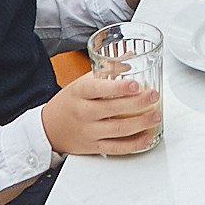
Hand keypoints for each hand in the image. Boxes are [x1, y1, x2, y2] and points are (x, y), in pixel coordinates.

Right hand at [41, 70, 162, 158]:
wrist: (48, 128)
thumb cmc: (69, 102)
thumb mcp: (82, 82)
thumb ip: (107, 70)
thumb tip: (131, 57)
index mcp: (79, 93)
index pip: (98, 89)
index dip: (118, 88)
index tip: (135, 84)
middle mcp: (83, 112)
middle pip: (113, 109)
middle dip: (138, 103)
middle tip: (154, 96)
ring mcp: (89, 131)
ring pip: (118, 129)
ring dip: (141, 123)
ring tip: (156, 115)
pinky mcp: (93, 147)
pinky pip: (116, 148)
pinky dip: (134, 144)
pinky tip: (147, 138)